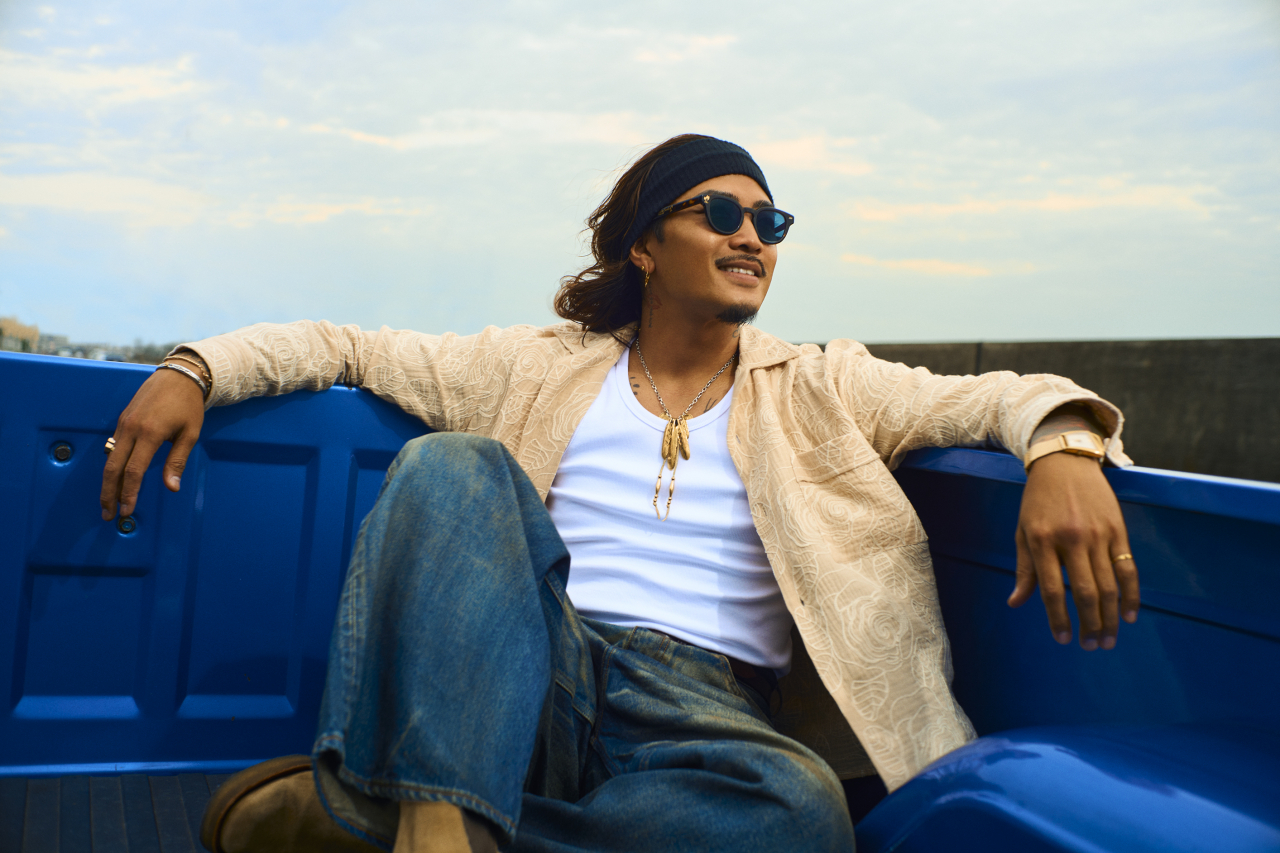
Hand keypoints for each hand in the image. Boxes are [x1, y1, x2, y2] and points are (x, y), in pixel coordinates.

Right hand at [101, 367, 205, 519]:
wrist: (179, 375)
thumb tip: (171, 487)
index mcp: (150, 433)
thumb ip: (177, 461)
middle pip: (113, 468)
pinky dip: (111, 466)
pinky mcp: (122, 420)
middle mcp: (132, 429)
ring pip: (109, 458)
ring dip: (107, 482)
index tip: (128, 510)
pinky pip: (113, 447)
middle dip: (109, 494)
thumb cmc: (188, 405)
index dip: (129, 493)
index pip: (134, 471)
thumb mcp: (190, 434)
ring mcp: (124, 424)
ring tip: (108, 502)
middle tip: (108, 514)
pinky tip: (113, 479)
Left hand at [1008, 452, 1139, 649]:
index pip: (1051, 589)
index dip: (1058, 618)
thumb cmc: (1038, 501)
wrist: (1064, 463)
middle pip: (1085, 592)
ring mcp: (1098, 534)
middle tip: (1092, 646)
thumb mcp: (1023, 531)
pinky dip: (1131, 594)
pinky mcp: (1118, 530)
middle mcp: (1071, 539)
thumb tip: (1016, 603)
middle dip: (1089, 624)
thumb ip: (1024, 569)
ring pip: (1109, 585)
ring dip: (1111, 617)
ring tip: (1109, 639)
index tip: (1062, 640)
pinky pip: (1128, 568)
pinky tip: (1130, 614)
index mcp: (1042, 540)